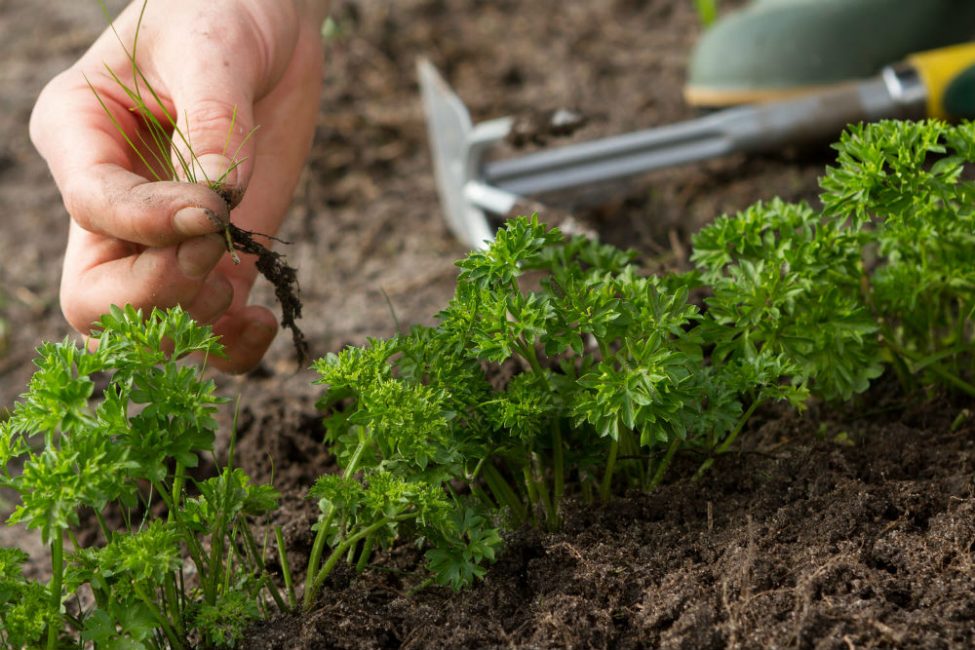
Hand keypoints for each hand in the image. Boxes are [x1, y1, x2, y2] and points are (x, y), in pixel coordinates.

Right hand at [30, 0, 326, 371]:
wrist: (268, 28)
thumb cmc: (220, 14)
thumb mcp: (211, 49)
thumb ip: (211, 122)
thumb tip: (219, 196)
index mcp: (79, 141)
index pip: (94, 211)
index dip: (150, 225)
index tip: (213, 207)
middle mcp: (111, 205)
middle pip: (95, 300)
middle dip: (157, 294)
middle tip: (214, 252)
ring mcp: (162, 242)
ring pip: (147, 330)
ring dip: (197, 323)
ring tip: (239, 272)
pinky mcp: (215, 258)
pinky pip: (207, 332)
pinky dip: (231, 348)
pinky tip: (264, 320)